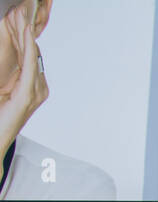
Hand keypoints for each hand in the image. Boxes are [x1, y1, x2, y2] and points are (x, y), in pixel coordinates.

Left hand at [0, 12, 47, 158]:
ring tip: (26, 14)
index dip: (28, 33)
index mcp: (32, 85)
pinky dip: (29, 49)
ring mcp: (35, 92)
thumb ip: (11, 77)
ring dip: (29, 33)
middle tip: (29, 7)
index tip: (25, 13)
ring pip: (33, 55)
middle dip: (30, 28)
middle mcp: (38, 88)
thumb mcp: (4, 90)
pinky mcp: (28, 96)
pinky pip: (29, 67)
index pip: (31, 54)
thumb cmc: (0, 119)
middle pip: (34, 51)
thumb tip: (13, 54)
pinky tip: (28, 35)